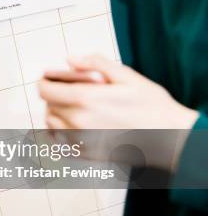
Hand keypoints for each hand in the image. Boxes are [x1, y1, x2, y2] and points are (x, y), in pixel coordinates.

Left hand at [39, 54, 197, 131]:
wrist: (169, 138)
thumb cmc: (151, 107)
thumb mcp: (126, 75)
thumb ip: (95, 64)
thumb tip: (70, 59)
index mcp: (85, 99)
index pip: (45, 90)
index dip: (45, 81)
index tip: (50, 78)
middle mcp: (78, 122)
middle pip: (48, 105)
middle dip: (55, 95)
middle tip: (72, 89)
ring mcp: (81, 141)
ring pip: (51, 124)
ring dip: (56, 113)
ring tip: (74, 107)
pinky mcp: (86, 156)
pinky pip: (60, 143)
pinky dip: (61, 133)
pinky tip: (75, 126)